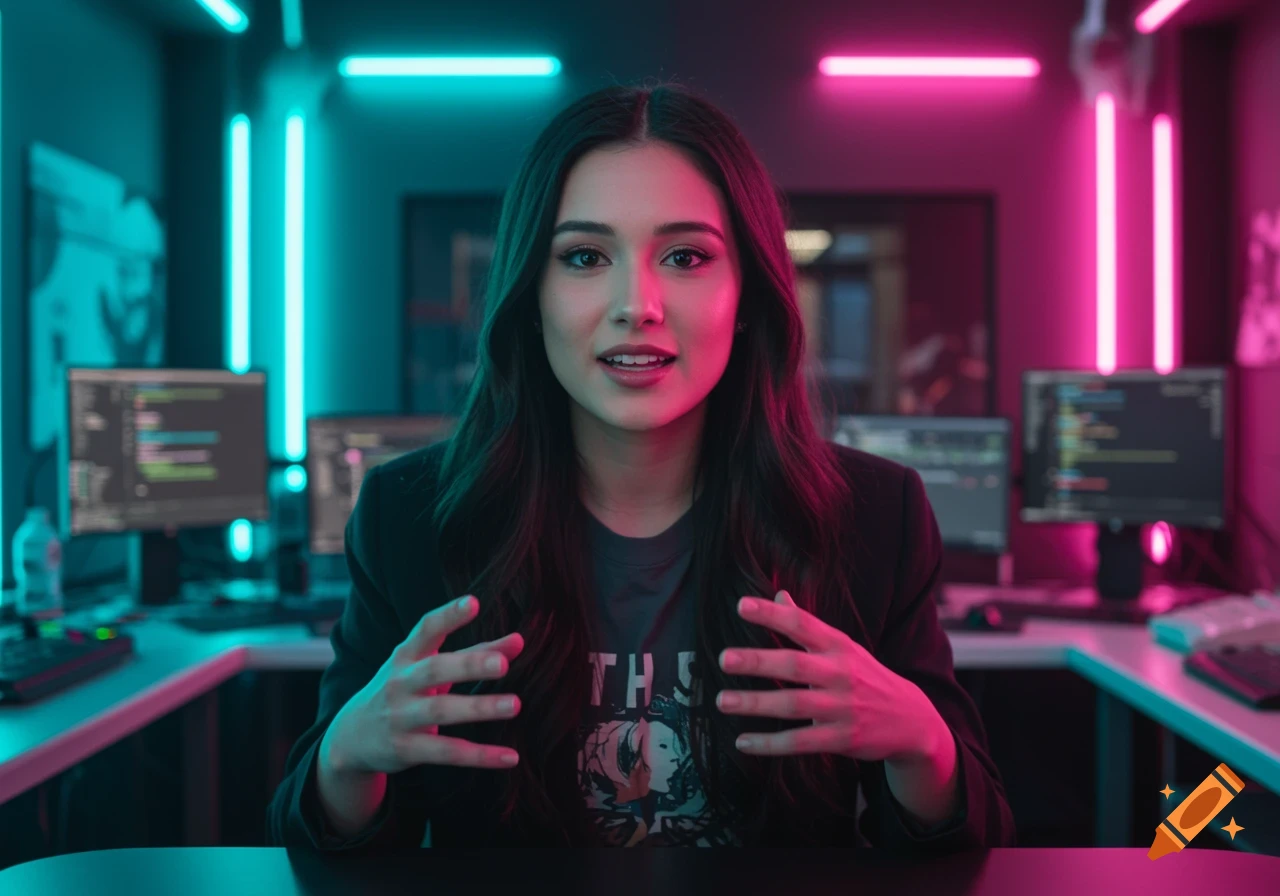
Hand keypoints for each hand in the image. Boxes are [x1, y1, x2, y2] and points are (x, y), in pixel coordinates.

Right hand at [324, 595, 523, 774]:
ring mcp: (400, 717)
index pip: (426, 629)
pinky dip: (480, 756)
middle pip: (434, 670)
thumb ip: (475, 652)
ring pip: (441, 711)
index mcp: (406, 656)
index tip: (474, 602)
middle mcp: (400, 683)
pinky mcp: (406, 750)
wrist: (350, 737)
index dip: (449, 615)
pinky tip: (510, 757)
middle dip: (468, 665)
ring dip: (479, 708)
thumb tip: (520, 641)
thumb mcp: (428, 667)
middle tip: (502, 664)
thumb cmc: (402, 690)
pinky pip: (447, 753)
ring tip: (516, 705)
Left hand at [716, 590, 945, 763]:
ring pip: (793, 705)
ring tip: (721, 700)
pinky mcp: (842, 739)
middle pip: (794, 665)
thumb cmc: (866, 676)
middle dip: (758, 661)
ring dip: (756, 703)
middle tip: (724, 658)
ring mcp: (842, 708)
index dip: (773, 615)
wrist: (912, 720)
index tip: (742, 605)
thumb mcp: (843, 647)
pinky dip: (770, 744)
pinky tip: (743, 742)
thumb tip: (779, 594)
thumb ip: (808, 624)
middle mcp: (840, 674)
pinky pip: (801, 742)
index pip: (802, 624)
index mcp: (838, 646)